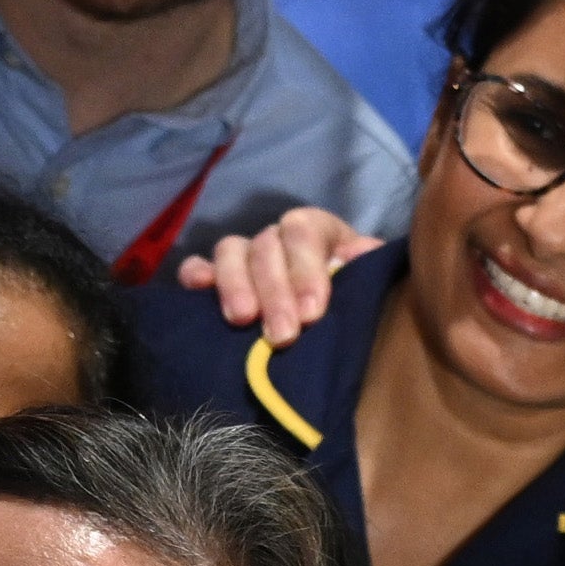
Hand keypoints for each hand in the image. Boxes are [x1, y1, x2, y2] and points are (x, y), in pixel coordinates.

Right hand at [176, 206, 381, 343]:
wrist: (335, 324)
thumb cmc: (353, 301)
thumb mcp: (368, 282)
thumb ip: (367, 268)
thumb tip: (356, 257)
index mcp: (316, 230)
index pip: (303, 232)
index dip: (305, 270)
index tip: (312, 313)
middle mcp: (277, 237)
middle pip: (266, 247)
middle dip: (274, 292)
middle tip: (282, 335)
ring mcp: (244, 255)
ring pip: (230, 251)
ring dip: (234, 284)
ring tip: (242, 320)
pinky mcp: (216, 277)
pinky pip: (197, 265)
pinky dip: (195, 274)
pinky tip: (198, 290)